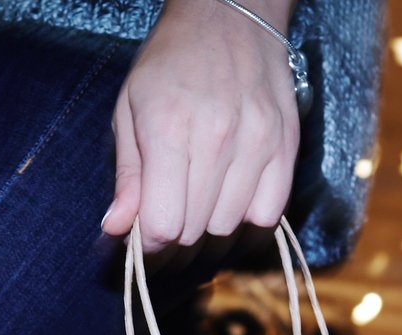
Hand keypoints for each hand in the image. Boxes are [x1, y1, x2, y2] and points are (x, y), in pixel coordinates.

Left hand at [102, 0, 300, 252]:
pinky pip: (268, 215)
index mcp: (169, 128)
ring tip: (196, 213)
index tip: (143, 236)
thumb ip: (127, 174)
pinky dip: (246, 225)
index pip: (163, 225)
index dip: (148, 244)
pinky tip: (229, 209)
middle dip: (174, 242)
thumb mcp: (130, 108)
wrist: (230, 16)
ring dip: (208, 234)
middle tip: (166, 225)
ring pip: (229, 229)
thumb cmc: (171, 62)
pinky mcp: (285, 147)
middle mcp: (217, 139)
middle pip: (194, 232)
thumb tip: (116, 229)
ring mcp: (257, 143)